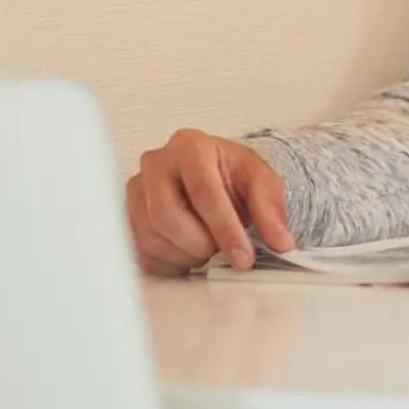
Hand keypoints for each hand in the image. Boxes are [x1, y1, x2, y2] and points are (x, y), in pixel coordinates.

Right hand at [126, 129, 294, 275]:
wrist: (213, 176)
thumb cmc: (233, 174)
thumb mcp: (261, 182)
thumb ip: (271, 209)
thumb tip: (281, 241)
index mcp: (189, 146)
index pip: (204, 192)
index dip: (225, 229)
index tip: (243, 257)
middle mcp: (155, 164)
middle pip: (167, 216)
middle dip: (201, 243)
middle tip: (224, 252)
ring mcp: (135, 191)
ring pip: (152, 238)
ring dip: (187, 255)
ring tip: (210, 247)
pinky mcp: (126, 218)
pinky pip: (143, 253)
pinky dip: (172, 263)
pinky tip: (191, 253)